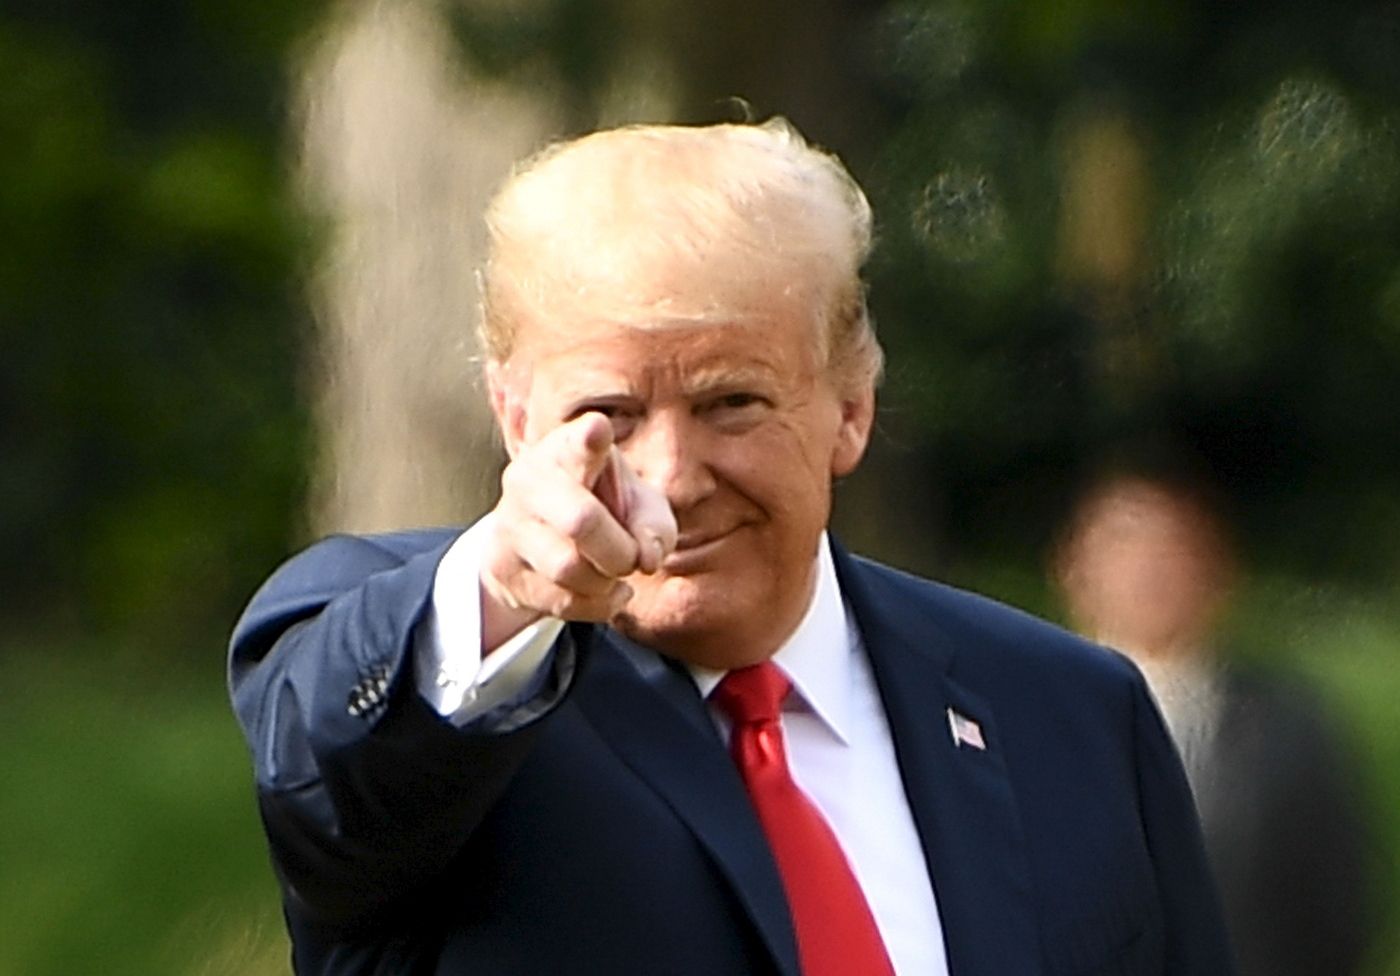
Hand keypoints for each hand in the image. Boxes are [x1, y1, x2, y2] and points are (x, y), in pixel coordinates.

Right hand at [480, 413, 677, 649]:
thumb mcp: (639, 505)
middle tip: (632, 560)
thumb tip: (647, 558)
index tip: (598, 431)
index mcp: (568, 449)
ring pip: (570, 568)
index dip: (590, 439)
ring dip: (605, 582)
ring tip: (613, 574)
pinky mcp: (500, 566)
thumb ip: (654, 525)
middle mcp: (530, 478)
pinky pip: (559, 601)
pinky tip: (602, 592)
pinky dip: (594, 605)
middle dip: (620, 552)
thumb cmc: (603, 508)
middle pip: (580, 522)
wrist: (535, 538)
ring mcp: (509, 522)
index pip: (579, 442)